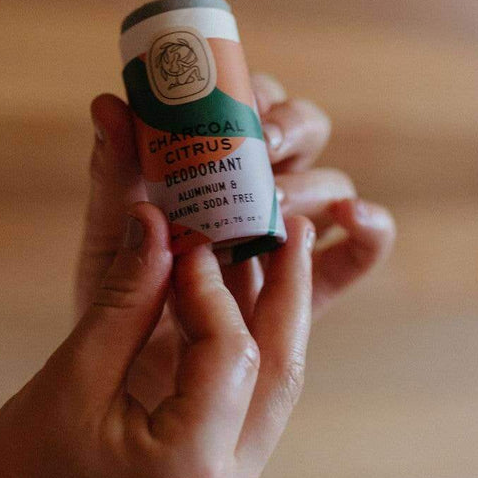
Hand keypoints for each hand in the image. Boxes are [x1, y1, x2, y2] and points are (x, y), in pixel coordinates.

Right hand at [0, 203, 315, 477]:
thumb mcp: (67, 381)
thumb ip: (125, 301)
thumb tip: (159, 223)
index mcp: (191, 469)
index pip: (232, 352)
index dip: (212, 286)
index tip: (184, 237)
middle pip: (279, 374)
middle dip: (283, 294)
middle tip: (283, 224)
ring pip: (270, 396)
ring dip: (267, 325)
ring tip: (265, 256)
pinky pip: (244, 417)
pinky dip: (237, 362)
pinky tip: (224, 314)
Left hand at [76, 76, 394, 408]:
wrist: (130, 384)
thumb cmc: (116, 302)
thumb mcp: (108, 237)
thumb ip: (113, 176)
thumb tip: (108, 104)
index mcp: (213, 162)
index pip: (249, 101)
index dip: (253, 93)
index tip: (237, 105)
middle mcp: (260, 190)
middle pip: (303, 130)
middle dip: (291, 130)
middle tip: (262, 149)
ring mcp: (292, 238)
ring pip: (332, 185)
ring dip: (314, 184)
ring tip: (278, 208)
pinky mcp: (314, 287)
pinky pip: (359, 251)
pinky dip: (370, 229)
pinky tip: (352, 221)